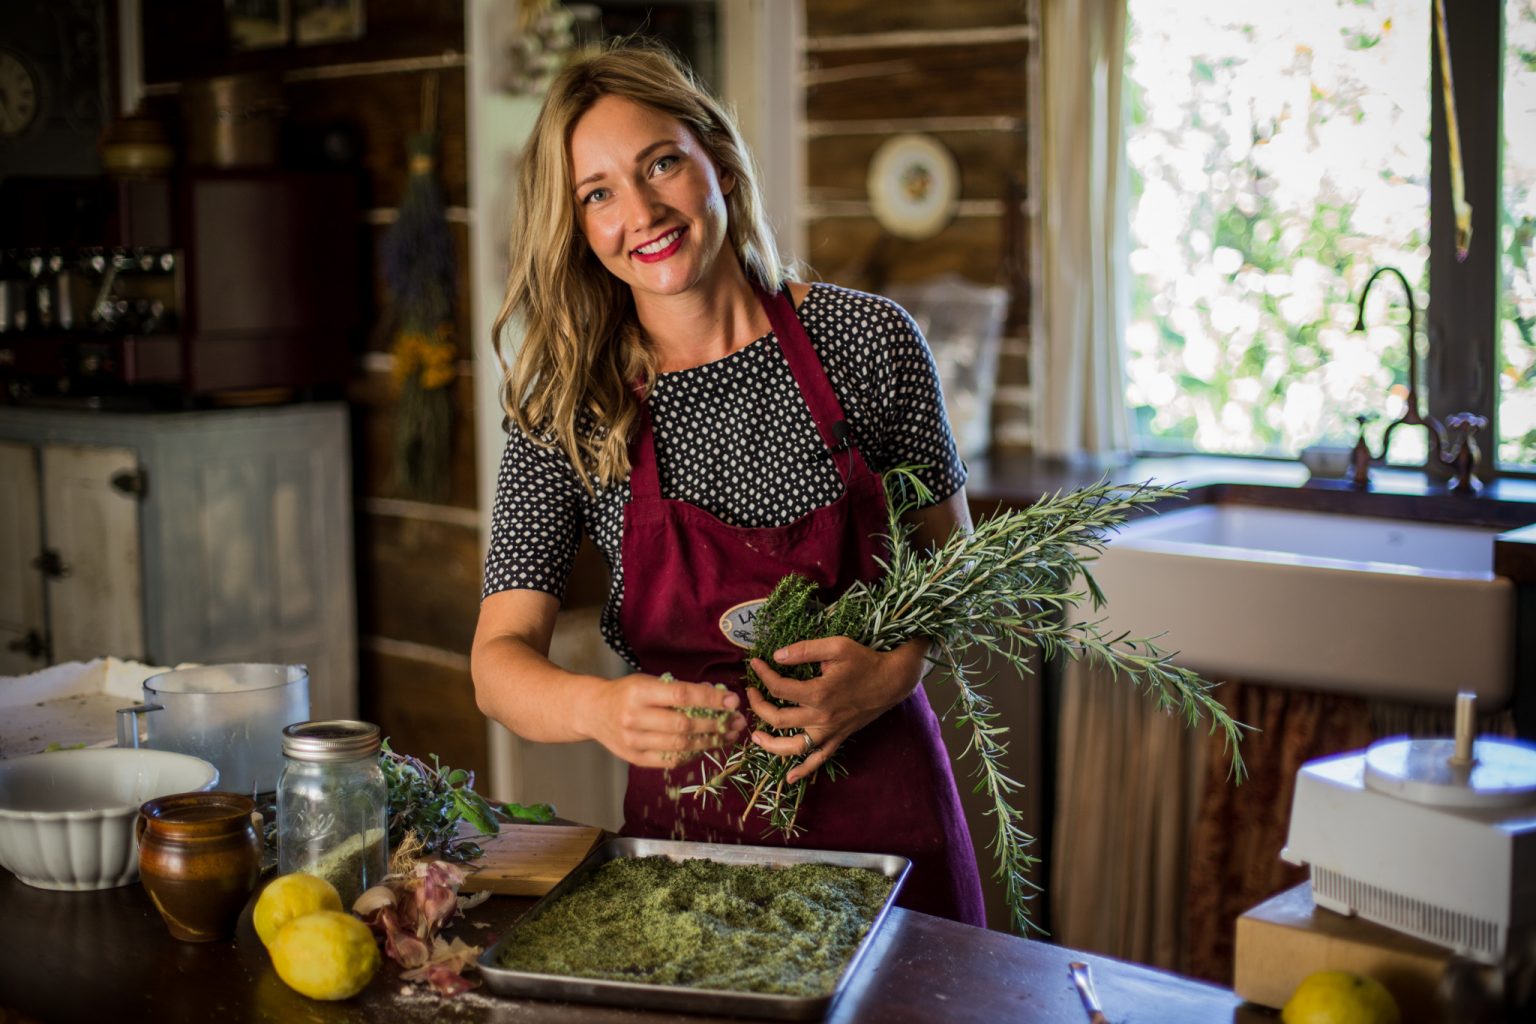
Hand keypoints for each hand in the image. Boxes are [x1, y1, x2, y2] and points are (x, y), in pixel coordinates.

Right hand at [586, 674, 744, 768]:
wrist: (592, 711)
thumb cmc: (626, 693)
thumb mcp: (649, 681)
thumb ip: (679, 689)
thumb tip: (718, 697)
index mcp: (639, 692)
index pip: (682, 696)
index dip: (711, 700)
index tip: (733, 701)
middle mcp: (634, 717)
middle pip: (684, 725)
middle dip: (716, 724)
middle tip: (737, 722)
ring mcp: (633, 741)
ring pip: (680, 746)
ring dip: (710, 742)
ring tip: (728, 735)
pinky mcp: (634, 759)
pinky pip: (670, 760)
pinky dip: (692, 754)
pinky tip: (706, 746)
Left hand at [746, 637, 927, 782]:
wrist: (893, 680)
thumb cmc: (865, 661)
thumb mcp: (837, 646)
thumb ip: (805, 650)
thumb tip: (777, 656)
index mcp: (818, 693)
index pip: (778, 688)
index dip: (762, 676)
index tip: (755, 664)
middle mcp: (821, 717)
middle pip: (777, 719)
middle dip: (758, 705)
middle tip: (751, 691)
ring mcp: (829, 731)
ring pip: (792, 747)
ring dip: (770, 744)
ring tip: (755, 735)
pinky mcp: (838, 738)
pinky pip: (818, 759)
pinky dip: (803, 770)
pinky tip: (790, 777)